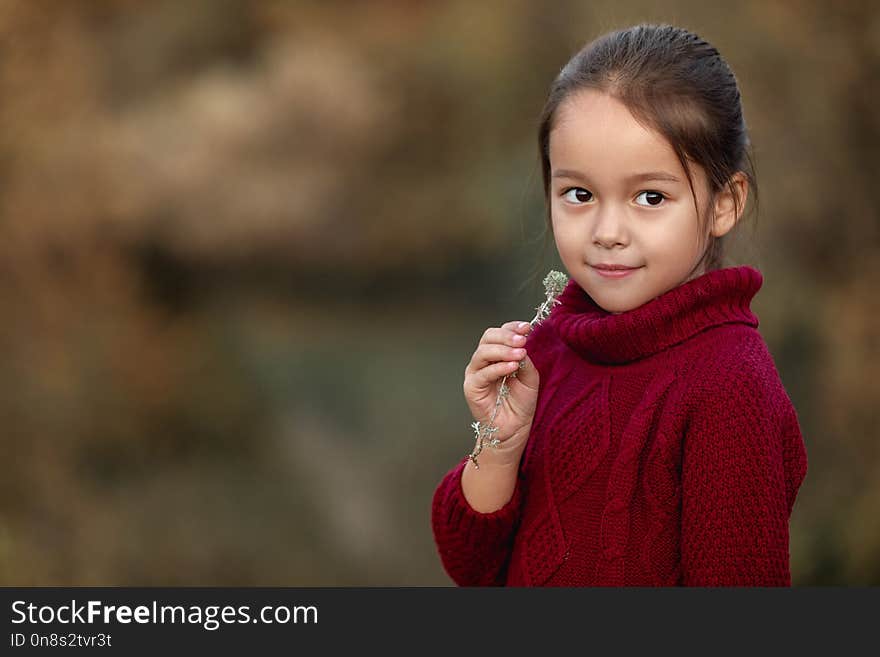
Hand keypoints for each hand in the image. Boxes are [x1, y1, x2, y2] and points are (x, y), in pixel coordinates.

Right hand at [463, 320, 539, 457]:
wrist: (514, 428)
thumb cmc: (520, 403)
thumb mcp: (529, 377)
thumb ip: (524, 360)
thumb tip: (521, 345)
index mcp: (496, 355)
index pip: (499, 333)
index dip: (512, 327)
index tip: (527, 327)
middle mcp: (483, 361)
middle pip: (488, 337)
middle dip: (506, 336)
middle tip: (522, 340)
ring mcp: (475, 373)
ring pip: (483, 352)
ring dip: (503, 350)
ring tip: (520, 354)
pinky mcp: (472, 387)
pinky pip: (483, 373)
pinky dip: (498, 367)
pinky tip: (512, 367)